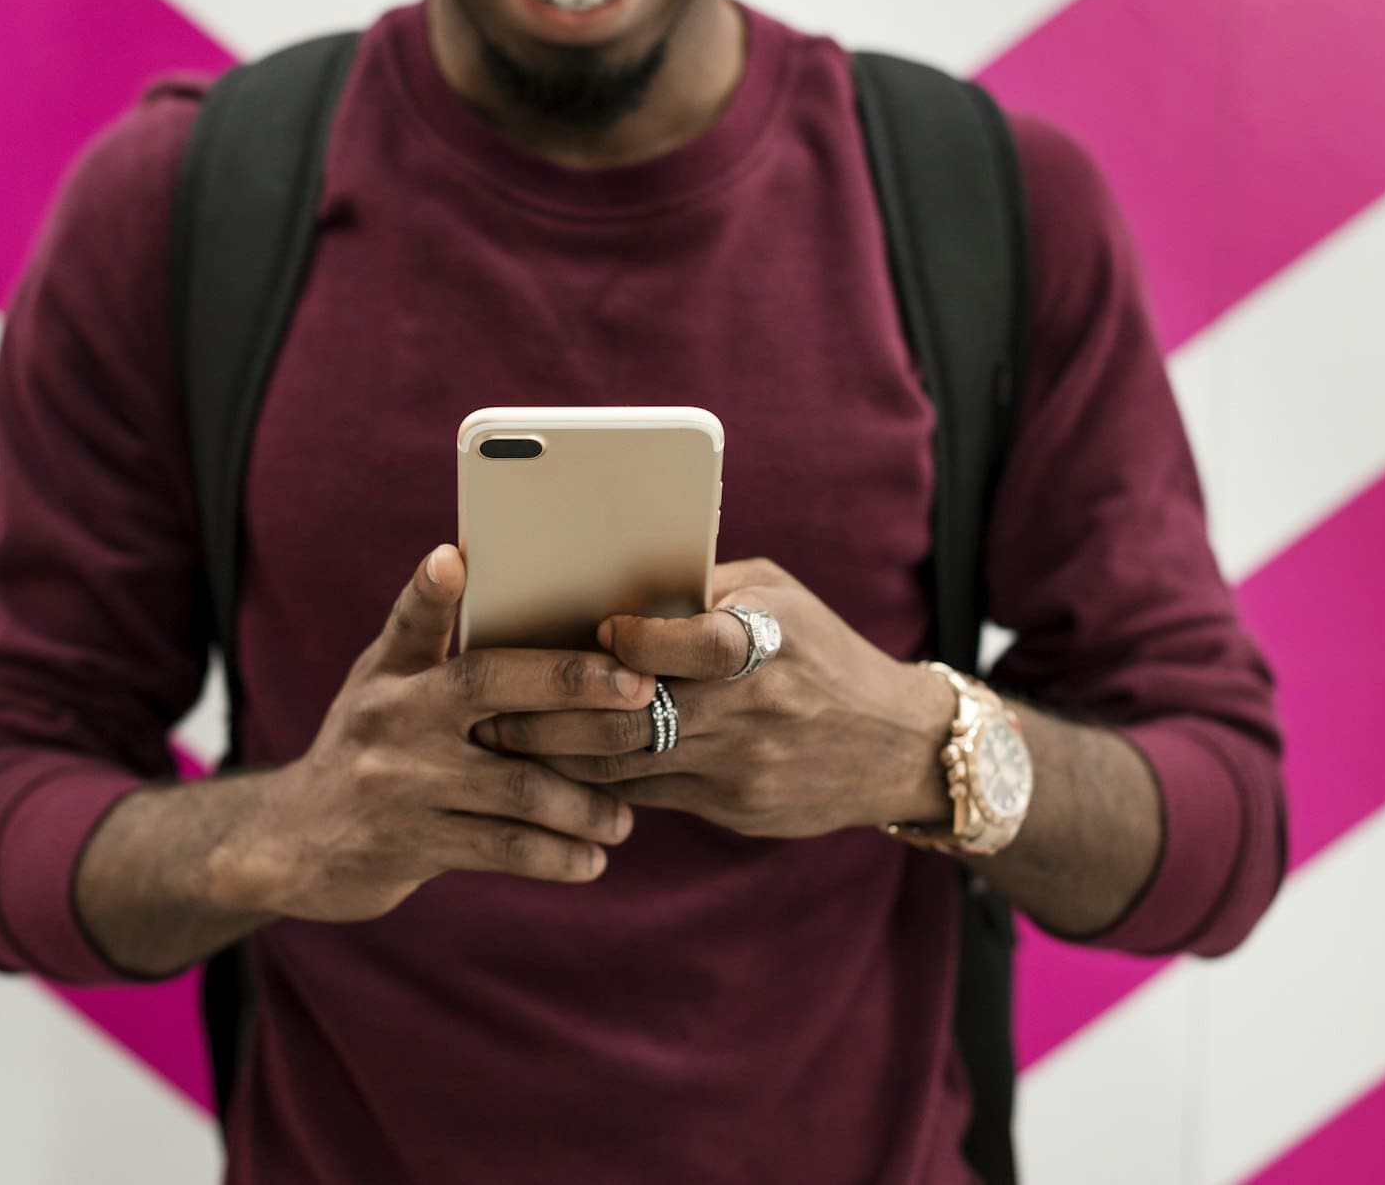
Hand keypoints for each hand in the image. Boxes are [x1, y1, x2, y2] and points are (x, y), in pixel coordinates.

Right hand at [244, 545, 652, 922]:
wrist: (290, 841)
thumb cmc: (363, 740)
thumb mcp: (379, 679)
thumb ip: (425, 628)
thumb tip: (458, 556)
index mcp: (394, 675)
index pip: (440, 632)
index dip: (453, 599)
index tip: (489, 578)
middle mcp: (394, 721)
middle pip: (499, 699)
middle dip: (579, 696)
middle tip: (646, 698)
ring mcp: (401, 787)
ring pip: (517, 789)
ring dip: (584, 803)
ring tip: (627, 816)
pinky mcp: (411, 846)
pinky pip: (503, 850)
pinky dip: (556, 857)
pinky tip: (593, 859)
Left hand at [475, 558, 954, 838]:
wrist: (895, 746)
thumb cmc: (820, 652)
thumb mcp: (778, 599)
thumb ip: (703, 588)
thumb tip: (608, 577)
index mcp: (770, 641)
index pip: (701, 643)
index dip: (642, 640)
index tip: (596, 632)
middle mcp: (757, 707)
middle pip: (638, 715)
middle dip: (552, 714)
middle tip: (488, 706)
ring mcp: (744, 764)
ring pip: (627, 766)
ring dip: (554, 755)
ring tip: (496, 739)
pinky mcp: (735, 806)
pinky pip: (646, 795)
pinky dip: (593, 783)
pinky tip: (547, 771)